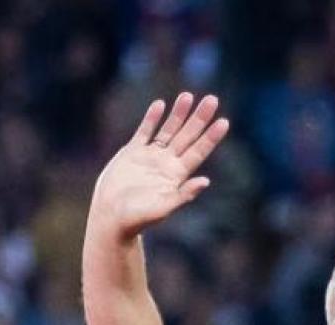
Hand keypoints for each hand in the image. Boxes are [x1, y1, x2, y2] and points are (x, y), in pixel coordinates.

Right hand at [90, 92, 230, 238]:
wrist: (111, 218)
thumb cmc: (138, 219)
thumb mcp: (163, 208)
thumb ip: (184, 195)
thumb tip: (205, 181)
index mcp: (177, 176)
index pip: (198, 151)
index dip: (211, 137)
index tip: (223, 121)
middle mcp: (167, 163)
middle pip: (187, 136)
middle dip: (199, 118)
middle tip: (212, 99)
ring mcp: (150, 156)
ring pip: (168, 130)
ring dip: (178, 113)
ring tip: (188, 95)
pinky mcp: (132, 153)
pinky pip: (144, 132)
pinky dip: (151, 118)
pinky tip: (160, 104)